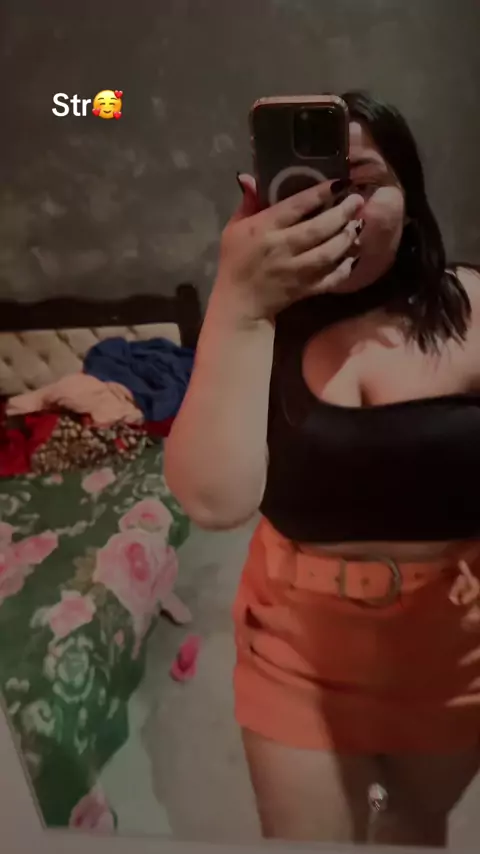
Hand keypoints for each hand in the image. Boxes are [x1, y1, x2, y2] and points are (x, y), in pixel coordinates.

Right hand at [214, 174, 363, 321]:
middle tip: (357, 201)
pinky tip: (353, 257)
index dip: (320, 193)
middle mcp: (282, 248)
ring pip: (328, 253)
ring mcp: (296, 271)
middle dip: (342, 213)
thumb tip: (249, 176)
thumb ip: (248, 203)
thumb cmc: (235, 261)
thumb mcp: (234, 228)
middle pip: (318, 228)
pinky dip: (345, 268)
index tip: (339, 182)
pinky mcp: (305, 289)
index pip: (296, 206)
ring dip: (347, 238)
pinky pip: (331, 278)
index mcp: (263, 229)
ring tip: (358, 224)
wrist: (239, 303)